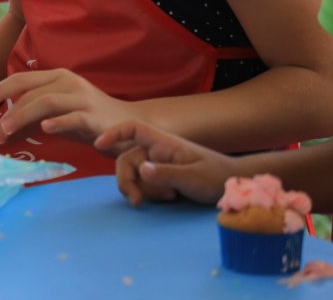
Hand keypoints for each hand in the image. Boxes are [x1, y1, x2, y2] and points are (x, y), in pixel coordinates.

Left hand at [0, 68, 131, 146]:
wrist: (131, 126)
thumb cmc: (88, 120)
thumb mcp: (56, 115)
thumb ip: (31, 117)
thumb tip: (0, 130)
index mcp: (56, 77)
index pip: (20, 79)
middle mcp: (68, 82)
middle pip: (29, 91)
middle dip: (7, 111)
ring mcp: (82, 97)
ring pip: (46, 102)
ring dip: (22, 117)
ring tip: (6, 132)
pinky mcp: (95, 115)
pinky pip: (73, 116)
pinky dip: (57, 122)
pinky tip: (44, 128)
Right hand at [94, 120, 235, 207]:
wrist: (233, 187)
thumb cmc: (217, 177)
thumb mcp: (194, 177)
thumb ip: (167, 173)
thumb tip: (140, 169)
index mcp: (163, 142)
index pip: (132, 129)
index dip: (114, 134)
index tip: (99, 145)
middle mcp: (156, 151)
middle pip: (127, 160)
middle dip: (127, 181)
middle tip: (136, 202)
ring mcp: (158, 165)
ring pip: (134, 175)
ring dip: (143, 190)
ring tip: (169, 198)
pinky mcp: (161, 178)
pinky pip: (144, 185)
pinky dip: (150, 194)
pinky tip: (170, 198)